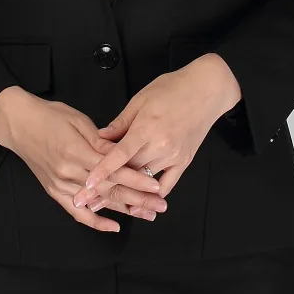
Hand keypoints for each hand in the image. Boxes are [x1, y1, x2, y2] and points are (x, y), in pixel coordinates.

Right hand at [0, 88, 166, 231]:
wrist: (18, 123)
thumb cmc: (49, 116)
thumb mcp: (79, 121)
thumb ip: (102, 142)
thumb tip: (124, 154)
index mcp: (77, 152)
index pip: (114, 171)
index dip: (136, 179)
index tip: (156, 186)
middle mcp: (69, 172)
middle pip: (110, 190)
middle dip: (138, 200)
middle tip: (160, 205)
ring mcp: (60, 185)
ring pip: (98, 203)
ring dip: (123, 210)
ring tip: (146, 215)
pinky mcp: (54, 191)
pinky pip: (76, 212)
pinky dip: (95, 221)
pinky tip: (113, 226)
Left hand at [71, 53, 241, 207]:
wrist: (206, 89)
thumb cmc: (172, 88)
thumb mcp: (141, 99)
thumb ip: (120, 122)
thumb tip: (101, 138)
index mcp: (147, 128)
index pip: (120, 155)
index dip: (102, 171)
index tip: (87, 185)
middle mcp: (161, 145)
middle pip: (130, 172)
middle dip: (107, 186)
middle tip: (87, 198)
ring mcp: (174, 156)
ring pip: (145, 181)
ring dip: (126, 192)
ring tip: (106, 202)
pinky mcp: (184, 161)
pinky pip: (166, 185)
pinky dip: (153, 196)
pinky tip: (140, 205)